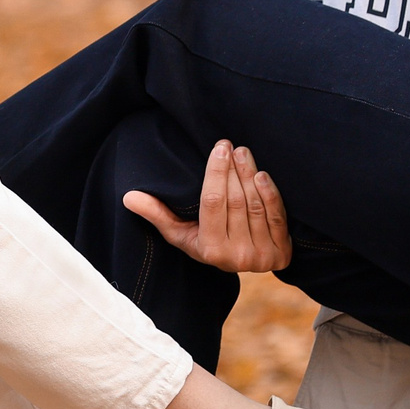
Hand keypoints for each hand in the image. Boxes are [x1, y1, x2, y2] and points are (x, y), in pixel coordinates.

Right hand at [124, 140, 291, 271]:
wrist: (242, 262)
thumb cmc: (204, 241)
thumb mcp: (179, 232)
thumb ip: (156, 214)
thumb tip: (129, 197)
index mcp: (209, 250)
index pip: (212, 203)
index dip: (216, 173)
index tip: (219, 147)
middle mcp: (236, 257)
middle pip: (235, 202)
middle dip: (233, 170)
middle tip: (231, 146)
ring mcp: (261, 257)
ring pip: (255, 206)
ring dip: (250, 175)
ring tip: (244, 153)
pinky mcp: (281, 255)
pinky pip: (276, 218)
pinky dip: (271, 195)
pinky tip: (262, 175)